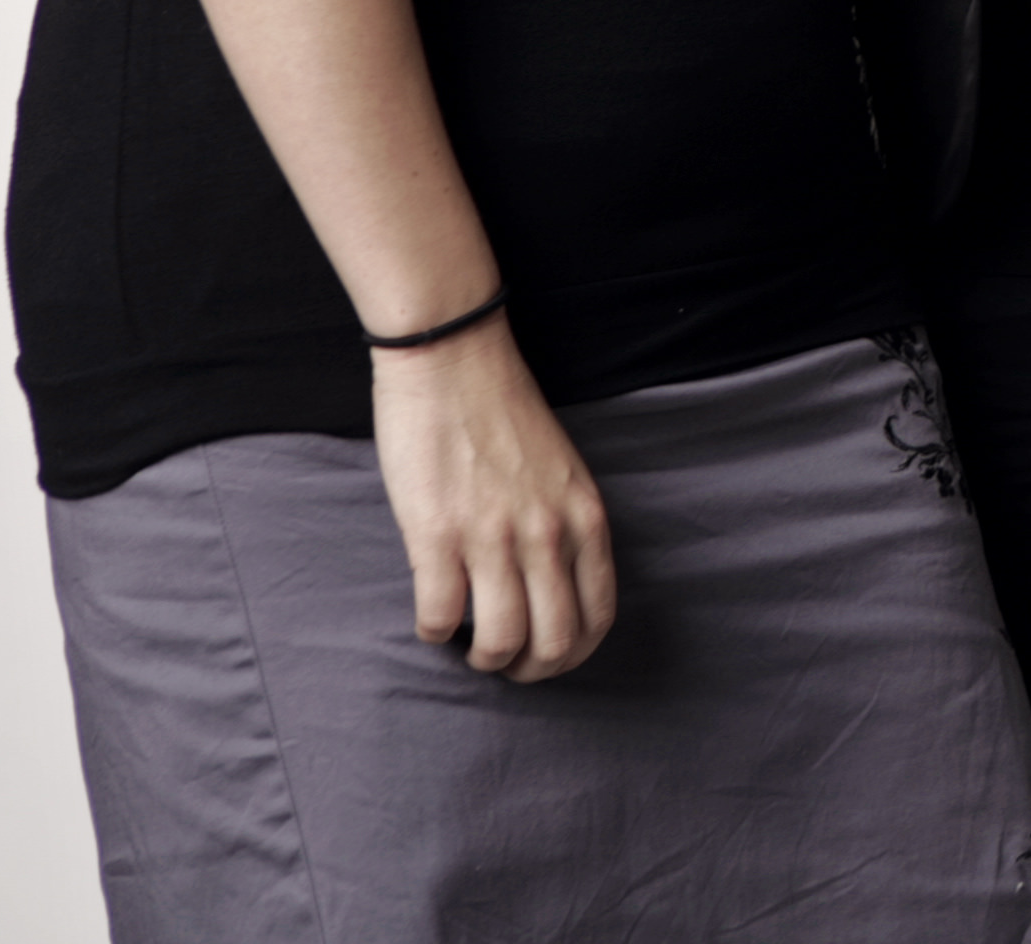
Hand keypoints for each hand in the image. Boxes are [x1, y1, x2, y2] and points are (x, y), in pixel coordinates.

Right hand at [368, 315, 614, 680]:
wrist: (454, 362)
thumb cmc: (504, 414)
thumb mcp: (562, 473)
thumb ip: (566, 526)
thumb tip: (555, 586)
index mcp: (585, 517)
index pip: (598, 616)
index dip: (573, 655)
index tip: (546, 658)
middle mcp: (548, 533)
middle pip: (554, 642)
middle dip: (528, 669)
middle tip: (504, 664)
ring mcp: (494, 537)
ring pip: (500, 641)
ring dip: (482, 659)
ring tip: (467, 646)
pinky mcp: (437, 535)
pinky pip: (440, 616)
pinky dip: (434, 631)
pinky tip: (432, 616)